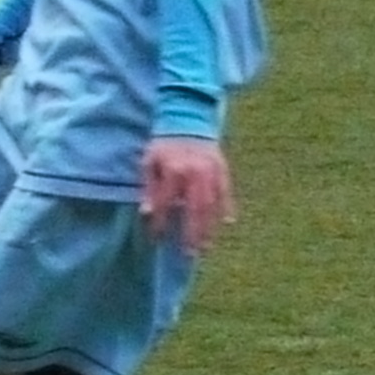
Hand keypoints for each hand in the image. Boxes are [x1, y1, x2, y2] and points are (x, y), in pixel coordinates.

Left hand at [139, 136, 234, 256]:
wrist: (188, 120)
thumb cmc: (164, 145)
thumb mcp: (149, 163)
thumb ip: (150, 188)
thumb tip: (147, 213)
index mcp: (173, 171)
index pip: (166, 204)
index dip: (161, 222)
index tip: (157, 238)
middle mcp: (194, 174)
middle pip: (194, 210)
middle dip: (192, 233)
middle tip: (190, 253)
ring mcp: (211, 173)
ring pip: (212, 205)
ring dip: (209, 227)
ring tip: (206, 246)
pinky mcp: (223, 170)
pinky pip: (226, 193)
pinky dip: (227, 208)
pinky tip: (227, 222)